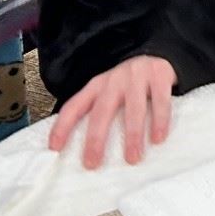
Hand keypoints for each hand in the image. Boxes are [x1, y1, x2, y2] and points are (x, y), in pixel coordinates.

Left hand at [48, 55, 176, 169]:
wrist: (158, 52)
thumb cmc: (129, 83)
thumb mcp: (109, 91)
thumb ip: (99, 112)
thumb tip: (87, 150)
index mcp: (96, 86)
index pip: (74, 106)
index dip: (62, 126)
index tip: (54, 148)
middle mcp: (114, 81)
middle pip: (102, 110)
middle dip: (96, 138)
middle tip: (92, 163)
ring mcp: (137, 77)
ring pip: (133, 108)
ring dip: (133, 134)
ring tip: (132, 158)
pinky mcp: (159, 75)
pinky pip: (160, 101)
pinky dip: (160, 120)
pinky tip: (158, 138)